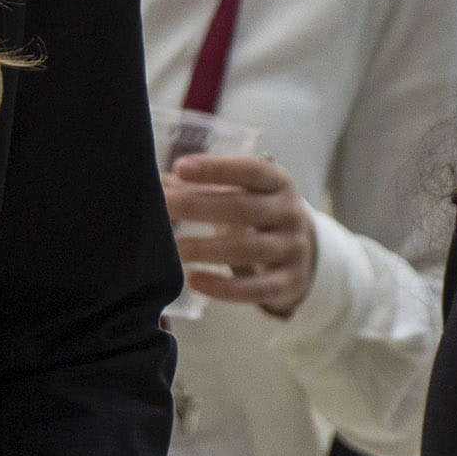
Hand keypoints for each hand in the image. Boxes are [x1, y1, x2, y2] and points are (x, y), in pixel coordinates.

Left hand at [166, 151, 315, 318]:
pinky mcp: (288, 283)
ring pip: (247, 250)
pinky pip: (255, 289)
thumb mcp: (242, 193)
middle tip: (162, 206)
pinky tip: (193, 280)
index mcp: (278, 183)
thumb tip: (154, 182)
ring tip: (173, 248)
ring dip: (205, 249)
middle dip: (199, 206)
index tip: (180, 167)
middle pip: (243, 208)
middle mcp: (290, 213)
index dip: (216, 168)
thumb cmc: (258, 214)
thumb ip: (202, 187)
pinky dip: (223, 287)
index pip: (250, 170)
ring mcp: (292, 249)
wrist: (302, 252)